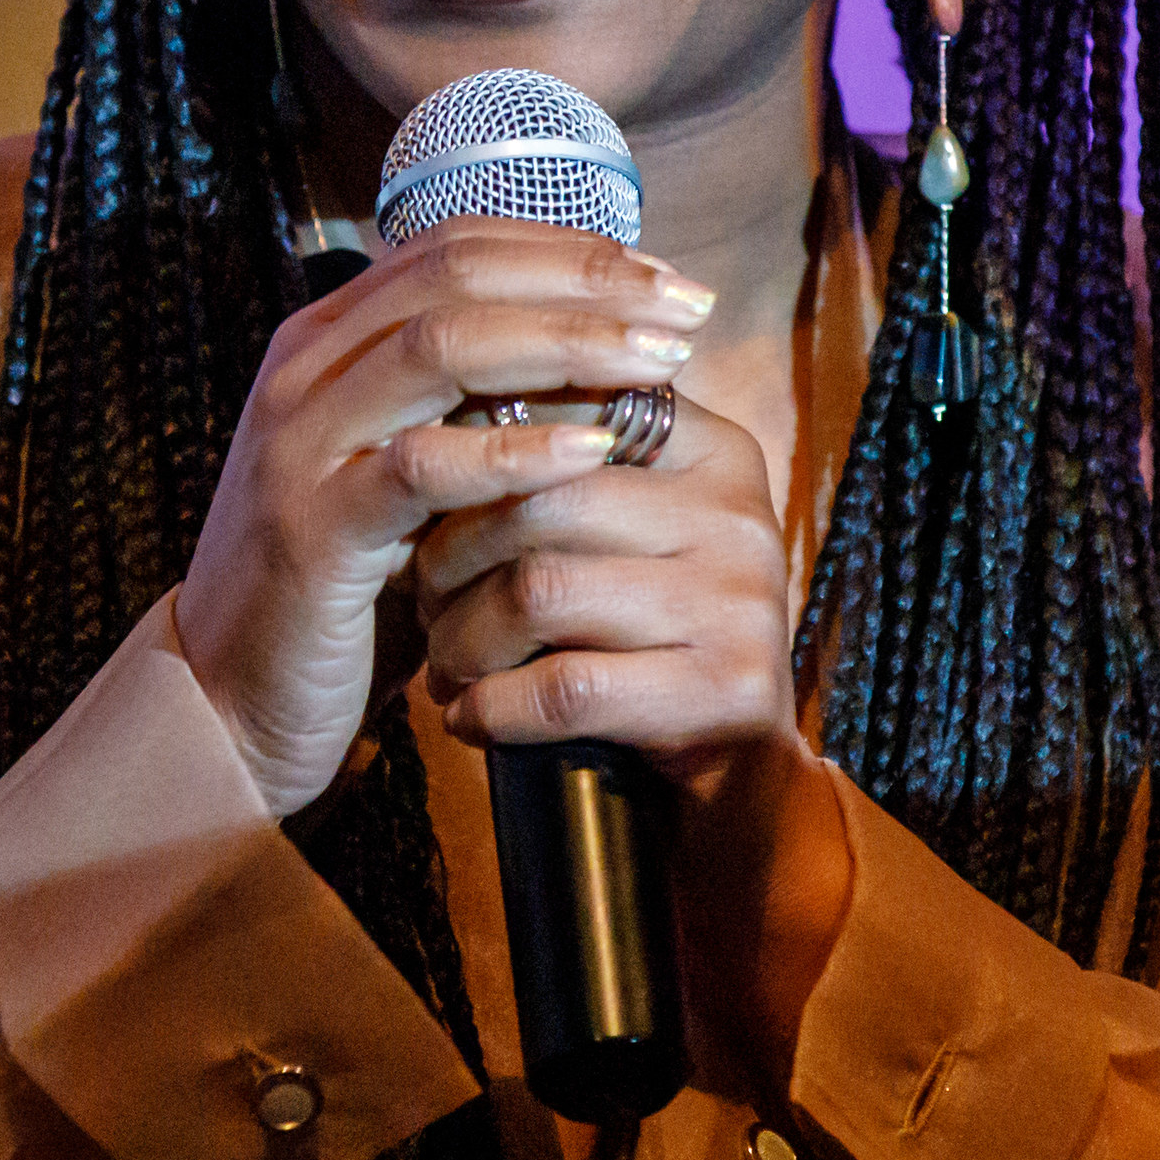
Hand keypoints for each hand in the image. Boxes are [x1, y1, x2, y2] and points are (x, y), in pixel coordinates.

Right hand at [173, 222, 712, 818]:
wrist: (228, 700)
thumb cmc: (344, 585)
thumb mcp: (408, 476)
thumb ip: (470, 407)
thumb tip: (602, 350)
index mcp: (328, 339)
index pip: (456, 244)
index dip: (567, 248)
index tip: (663, 276)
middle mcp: (306, 369)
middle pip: (458, 274)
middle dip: (584, 280)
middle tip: (684, 307)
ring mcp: (302, 442)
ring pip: (442, 347)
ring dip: (566, 344)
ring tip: (658, 362)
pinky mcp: (314, 527)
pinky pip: (424, 466)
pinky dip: (516, 451)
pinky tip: (594, 449)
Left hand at [411, 397, 852, 1089]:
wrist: (740, 764)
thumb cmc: (646, 628)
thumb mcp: (627, 526)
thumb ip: (565, 458)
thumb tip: (435, 396)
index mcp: (712, 447)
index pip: (570, 411)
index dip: (476, 456)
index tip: (426, 499)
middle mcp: (737, 511)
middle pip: (540, 501)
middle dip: (452, 555)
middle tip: (419, 597)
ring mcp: (740, 601)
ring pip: (540, 591)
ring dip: (462, 637)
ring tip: (442, 663)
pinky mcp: (727, 690)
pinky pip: (565, 687)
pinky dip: (492, 707)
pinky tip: (467, 717)